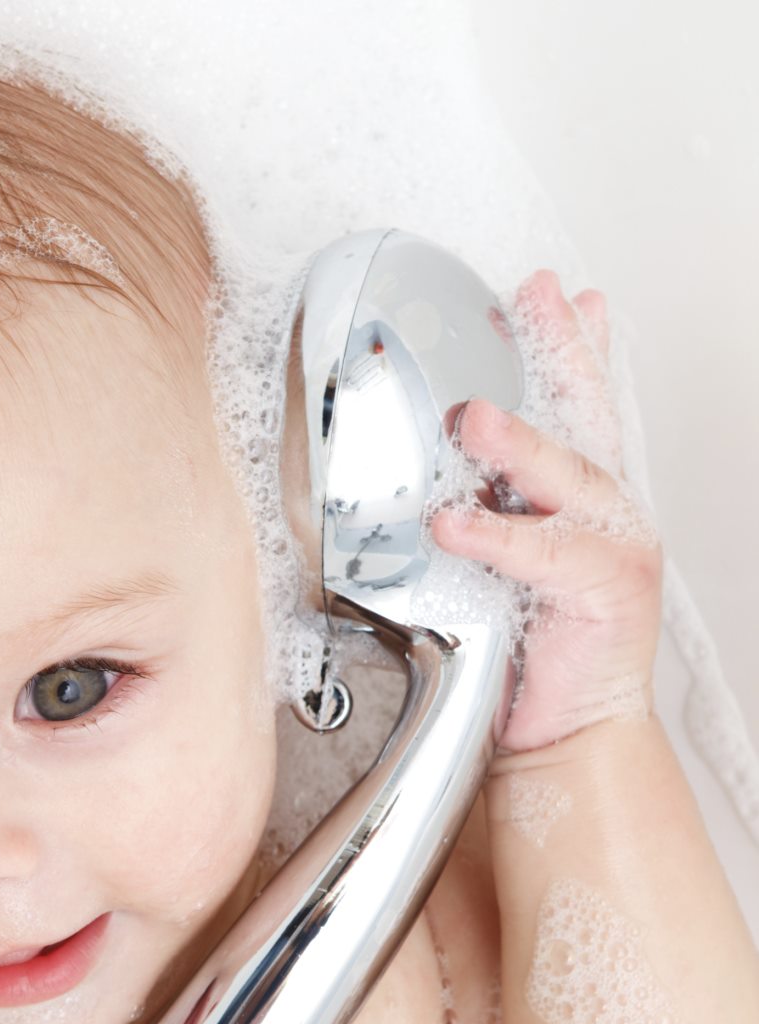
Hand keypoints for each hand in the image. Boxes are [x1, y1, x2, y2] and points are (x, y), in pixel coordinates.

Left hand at [427, 268, 662, 757]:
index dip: (567, 343)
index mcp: (577, 499)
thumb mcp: (489, 565)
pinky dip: (497, 537)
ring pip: (567, 476)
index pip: (577, 405)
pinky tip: (455, 524)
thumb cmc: (524, 654)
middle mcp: (603, 511)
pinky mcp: (604, 593)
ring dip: (518, 443)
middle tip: (537, 297)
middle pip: (587, 414)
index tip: (550, 290)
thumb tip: (410, 477)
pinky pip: (544, 554)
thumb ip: (470, 514)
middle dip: (565, 349)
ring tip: (471, 417)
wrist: (565, 733)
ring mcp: (612, 547)